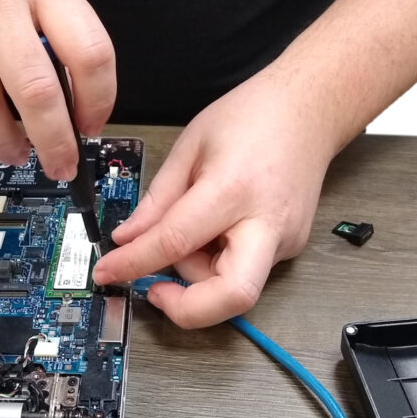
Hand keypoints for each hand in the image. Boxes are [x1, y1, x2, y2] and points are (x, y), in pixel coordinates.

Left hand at [92, 61, 337, 327]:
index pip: (176, 242)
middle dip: (187, 309)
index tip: (107, 272)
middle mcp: (267, 224)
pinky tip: (215, 227)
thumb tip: (127, 238)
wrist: (310, 108)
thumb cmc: (253, 116)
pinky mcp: (291, 248)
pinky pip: (244, 270)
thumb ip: (158, 199)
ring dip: (198, 272)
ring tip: (193, 226)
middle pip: (233, 297)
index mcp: (233, 189)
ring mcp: (285, 241)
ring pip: (234, 287)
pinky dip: (216, 261)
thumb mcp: (190, 146)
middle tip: (155, 292)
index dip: (134, 264)